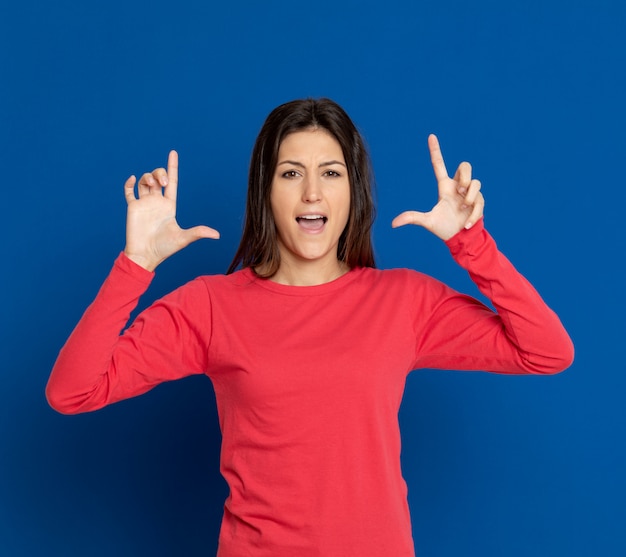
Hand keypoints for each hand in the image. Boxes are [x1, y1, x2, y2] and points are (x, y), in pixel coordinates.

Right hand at [123, 151, 219, 270]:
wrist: (145, 256)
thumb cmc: (165, 248)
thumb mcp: (183, 238)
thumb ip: (198, 232)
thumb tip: (217, 235)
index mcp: (170, 206)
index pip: (173, 182)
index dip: (172, 167)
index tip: (173, 152)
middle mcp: (157, 202)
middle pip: (159, 178)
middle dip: (160, 173)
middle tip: (163, 182)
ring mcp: (145, 204)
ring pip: (145, 181)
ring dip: (147, 176)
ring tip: (151, 184)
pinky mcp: (133, 208)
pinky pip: (129, 191)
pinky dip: (129, 183)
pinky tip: (132, 179)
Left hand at [392, 134, 483, 240]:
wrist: (461, 239)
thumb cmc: (444, 228)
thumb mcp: (427, 222)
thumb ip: (412, 219)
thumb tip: (393, 224)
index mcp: (444, 187)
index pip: (439, 165)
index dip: (435, 151)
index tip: (431, 136)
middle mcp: (458, 187)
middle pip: (466, 165)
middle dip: (465, 175)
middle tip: (460, 191)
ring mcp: (470, 193)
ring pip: (475, 182)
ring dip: (469, 196)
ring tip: (463, 208)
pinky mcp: (479, 201)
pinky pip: (479, 200)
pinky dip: (473, 213)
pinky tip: (466, 223)